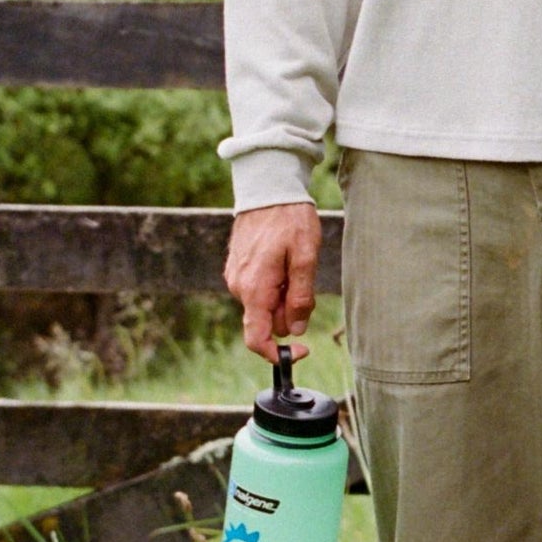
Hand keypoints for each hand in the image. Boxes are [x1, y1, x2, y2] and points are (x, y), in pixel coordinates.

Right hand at [225, 200, 321, 361]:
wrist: (267, 188)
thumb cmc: (289, 219)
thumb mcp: (305, 256)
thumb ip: (301, 296)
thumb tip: (296, 330)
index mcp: (254, 289)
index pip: (257, 339)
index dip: (278, 354)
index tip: (302, 349)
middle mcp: (239, 287)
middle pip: (268, 322)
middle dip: (290, 312)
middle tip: (304, 279)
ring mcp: (235, 278)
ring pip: (265, 306)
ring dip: (283, 296)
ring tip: (293, 263)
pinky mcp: (237, 269)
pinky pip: (258, 291)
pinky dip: (274, 285)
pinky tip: (282, 260)